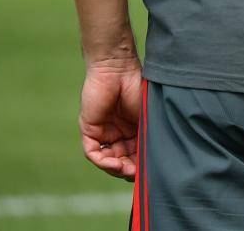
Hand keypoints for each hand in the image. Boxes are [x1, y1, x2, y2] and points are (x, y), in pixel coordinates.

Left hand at [79, 59, 142, 180]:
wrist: (118, 68)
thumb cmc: (138, 87)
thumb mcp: (149, 116)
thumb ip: (148, 136)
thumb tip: (154, 160)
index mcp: (134, 129)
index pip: (136, 153)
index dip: (142, 164)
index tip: (150, 170)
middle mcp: (118, 133)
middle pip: (122, 159)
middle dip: (129, 169)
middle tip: (138, 174)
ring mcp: (103, 132)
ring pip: (108, 159)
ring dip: (117, 168)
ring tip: (127, 170)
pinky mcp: (90, 129)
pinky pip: (94, 152)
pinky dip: (103, 161)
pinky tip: (115, 163)